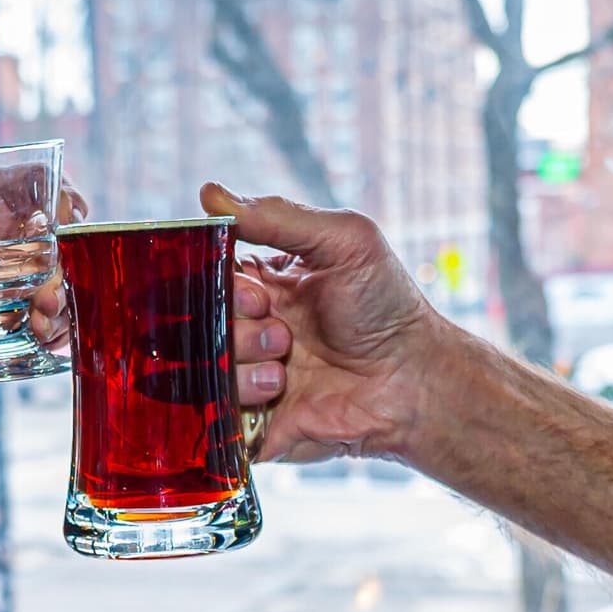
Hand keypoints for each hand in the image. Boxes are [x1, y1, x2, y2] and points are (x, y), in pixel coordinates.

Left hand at [0, 195, 81, 431]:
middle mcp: (8, 241)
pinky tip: (40, 336)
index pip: (27, 185)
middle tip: (47, 297)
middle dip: (61, 263)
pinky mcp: (29, 313)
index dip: (56, 192)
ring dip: (61, 299)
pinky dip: (58, 325)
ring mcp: (23, 278)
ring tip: (40, 323)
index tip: (69, 212)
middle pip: (55, 235)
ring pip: (63, 276)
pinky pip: (59, 314)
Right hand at [205, 182, 456, 465]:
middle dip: (237, 324)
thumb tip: (208, 192)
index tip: (257, 292)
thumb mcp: (344, 241)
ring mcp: (249, 373)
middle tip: (282, 329)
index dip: (219, 283)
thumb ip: (278, 215)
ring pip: (203, 365)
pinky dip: (241, 399)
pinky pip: (214, 412)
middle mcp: (250, 326)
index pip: (207, 273)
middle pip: (198, 321)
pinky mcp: (252, 418)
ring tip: (288, 362)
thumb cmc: (386, 305)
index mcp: (264, 282)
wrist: (414, 380)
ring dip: (244, 361)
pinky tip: (282, 390)